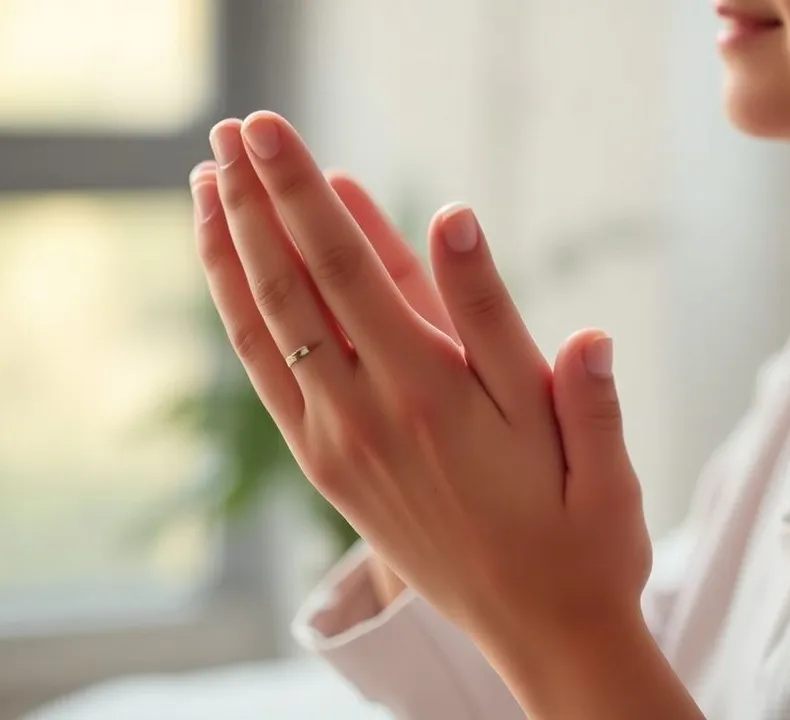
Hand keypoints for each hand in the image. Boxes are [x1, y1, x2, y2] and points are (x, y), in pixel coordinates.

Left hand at [189, 111, 659, 713]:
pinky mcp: (328, 468)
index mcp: (436, 396)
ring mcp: (338, 445)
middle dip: (254, 200)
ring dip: (231, 251)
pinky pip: (269, 376)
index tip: (267, 131)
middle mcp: (370, 416)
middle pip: (292, 286)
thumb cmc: (579, 529)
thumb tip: (458, 221)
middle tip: (228, 127)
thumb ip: (513, 329)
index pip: (348, 269)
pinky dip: (242, 314)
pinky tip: (234, 272)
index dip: (303, 193)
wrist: (543, 632)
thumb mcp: (583, 433)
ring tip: (206, 182)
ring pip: (265, 330)